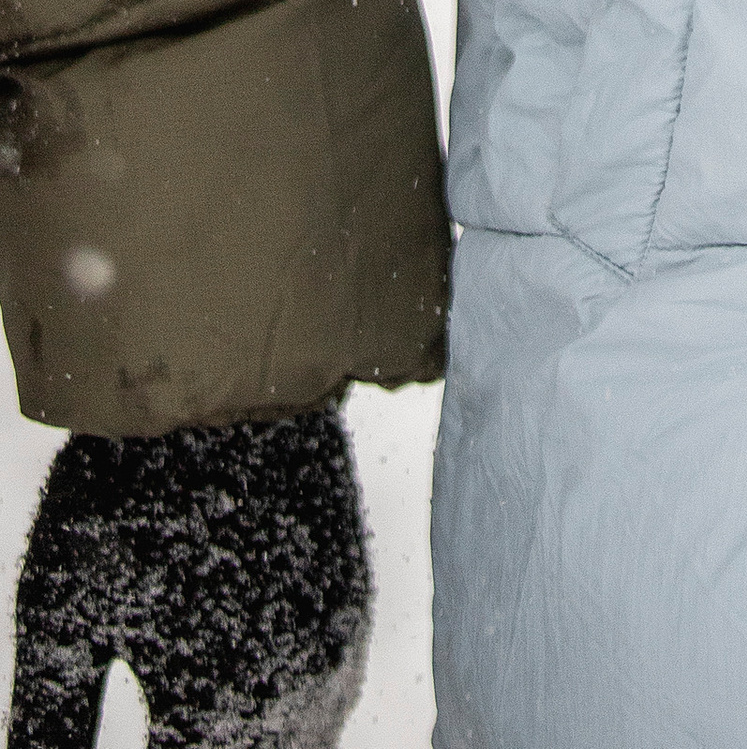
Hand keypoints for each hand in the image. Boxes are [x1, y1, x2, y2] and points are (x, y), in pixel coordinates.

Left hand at [7, 409, 367, 747]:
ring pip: (298, 739)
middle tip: (165, 728)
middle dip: (208, 748)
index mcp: (209, 713)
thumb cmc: (126, 495)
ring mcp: (332, 649)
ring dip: (254, 739)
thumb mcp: (60, 616)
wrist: (229, 379)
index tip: (129, 746)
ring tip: (194, 721)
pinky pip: (326, 694)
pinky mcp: (352, 603)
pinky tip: (242, 691)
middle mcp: (289, 695)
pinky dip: (287, 711)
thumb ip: (48, 722)